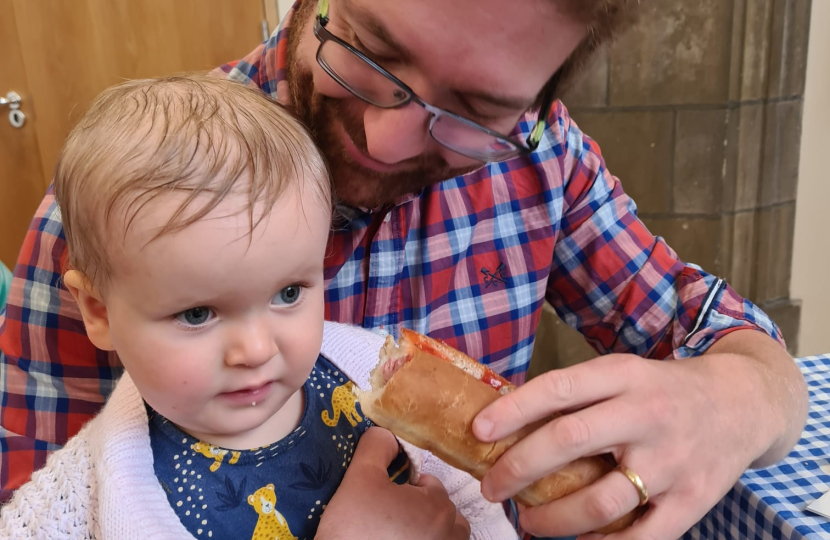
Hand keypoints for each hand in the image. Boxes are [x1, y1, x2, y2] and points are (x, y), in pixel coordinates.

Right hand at [316, 427, 470, 539]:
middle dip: (420, 510)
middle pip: (442, 512)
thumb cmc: (354, 528)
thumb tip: (387, 434)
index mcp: (439, 507)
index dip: (405, 487)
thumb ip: (377, 446)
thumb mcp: (360, 476)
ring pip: (446, 537)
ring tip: (398, 533)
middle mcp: (450, 535)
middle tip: (388, 517)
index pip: (429, 484)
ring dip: (430, 533)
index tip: (384, 498)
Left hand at [472, 346, 792, 539]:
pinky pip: (641, 537)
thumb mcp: (624, 373)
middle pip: (571, 440)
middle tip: (491, 487)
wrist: (744, 403)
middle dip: (519, 468)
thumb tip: (508, 421)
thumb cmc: (664, 390)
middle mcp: (648, 414)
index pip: (561, 388)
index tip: (478, 430)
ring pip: (600, 500)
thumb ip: (578, 394)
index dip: (515, 409)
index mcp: (625, 375)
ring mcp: (672, 460)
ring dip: (553, 518)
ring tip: (526, 522)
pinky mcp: (693, 499)